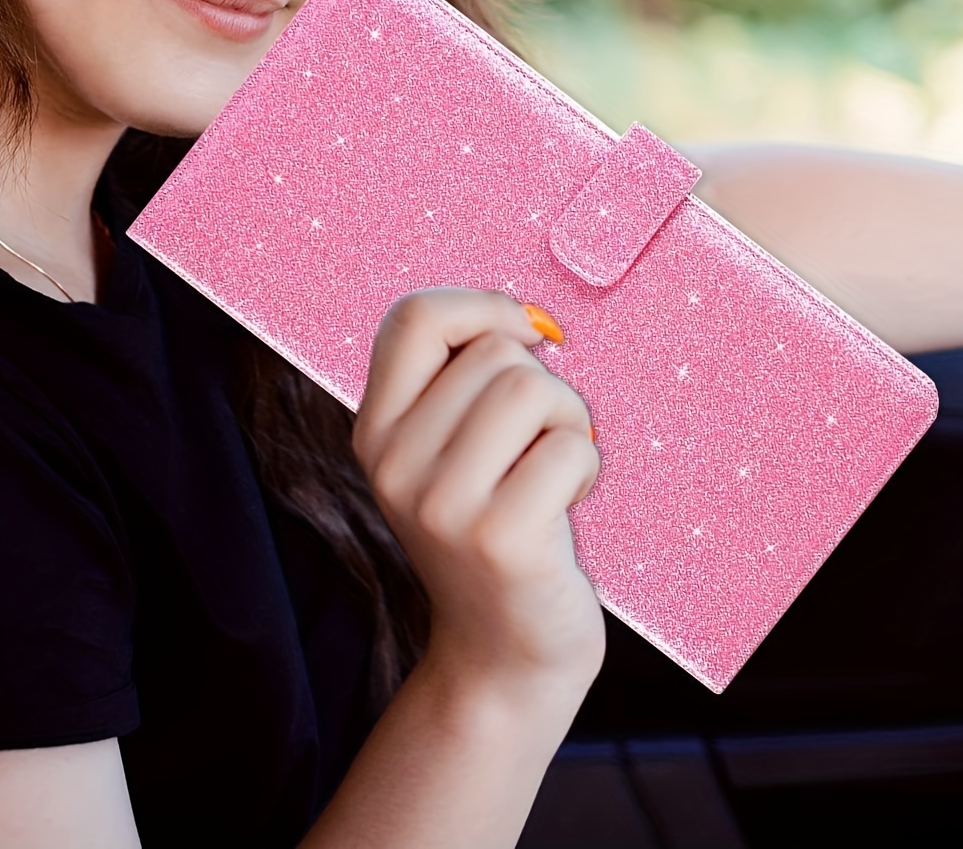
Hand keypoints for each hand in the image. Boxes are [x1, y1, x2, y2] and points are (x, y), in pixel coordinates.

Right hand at [352, 289, 603, 700]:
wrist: (503, 657)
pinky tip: (567, 508)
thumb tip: (531, 319)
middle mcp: (394, 464)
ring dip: (568, 422)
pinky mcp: (499, 539)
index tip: (524, 338)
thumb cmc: (495, 529)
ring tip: (554, 471)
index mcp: (375, 430)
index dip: (482, 307)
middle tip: (538, 444)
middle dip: (542, 383)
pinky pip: (570, 447)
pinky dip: (587, 468)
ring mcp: (442, 505)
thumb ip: (464, 379)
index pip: (412, 317)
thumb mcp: (451, 451)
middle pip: (494, 352)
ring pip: (531, 390)